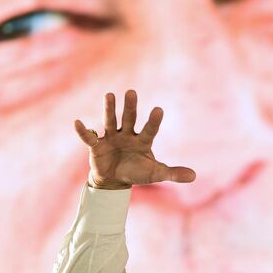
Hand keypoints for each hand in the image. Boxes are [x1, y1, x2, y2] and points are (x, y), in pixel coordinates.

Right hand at [74, 90, 195, 188]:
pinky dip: (83, 131)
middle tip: (131, 92)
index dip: (153, 121)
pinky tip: (78, 123)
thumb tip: (194, 176)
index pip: (150, 129)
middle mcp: (127, 134)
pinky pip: (89, 137)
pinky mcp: (97, 145)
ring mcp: (111, 138)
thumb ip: (173, 173)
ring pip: (110, 121)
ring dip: (109, 109)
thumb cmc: (137, 172)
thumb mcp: (155, 174)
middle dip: (130, 106)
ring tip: (109, 95)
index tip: (158, 110)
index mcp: (143, 140)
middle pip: (129, 118)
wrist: (114, 180)